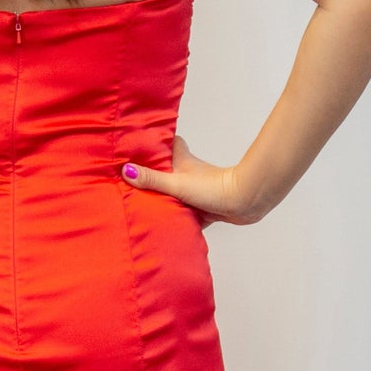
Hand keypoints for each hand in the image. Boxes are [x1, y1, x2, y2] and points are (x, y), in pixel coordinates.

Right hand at [120, 137, 260, 225]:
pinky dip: (178, 220)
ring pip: (176, 194)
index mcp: (182, 161)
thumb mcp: (177, 182)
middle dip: (154, 175)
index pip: (168, 144)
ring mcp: (197, 191)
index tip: (140, 144)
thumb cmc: (213, 187)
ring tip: (143, 206)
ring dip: (165, 199)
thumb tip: (126, 171)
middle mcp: (189, 174)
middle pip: (168, 171)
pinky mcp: (205, 208)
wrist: (243, 202)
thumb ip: (152, 179)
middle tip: (135, 181)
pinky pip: (187, 214)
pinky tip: (166, 227)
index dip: (156, 143)